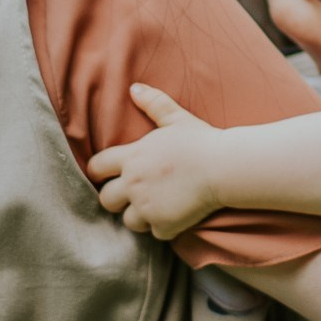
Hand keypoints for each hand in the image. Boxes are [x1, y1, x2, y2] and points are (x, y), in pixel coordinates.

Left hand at [88, 83, 225, 238]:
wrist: (223, 167)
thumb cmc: (200, 140)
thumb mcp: (176, 118)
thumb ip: (153, 103)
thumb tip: (134, 88)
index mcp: (132, 157)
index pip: (96, 167)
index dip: (99, 172)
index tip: (107, 174)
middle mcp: (133, 183)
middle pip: (106, 200)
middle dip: (116, 198)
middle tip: (131, 195)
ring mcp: (147, 207)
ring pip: (128, 221)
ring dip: (139, 216)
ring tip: (154, 207)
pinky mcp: (164, 225)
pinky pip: (155, 233)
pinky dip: (163, 227)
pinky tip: (175, 216)